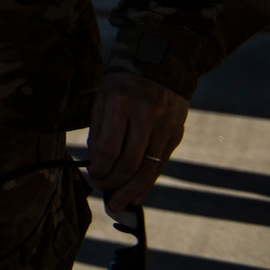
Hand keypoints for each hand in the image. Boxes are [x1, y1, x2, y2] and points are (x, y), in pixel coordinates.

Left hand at [87, 71, 189, 212]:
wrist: (161, 64)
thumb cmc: (122, 83)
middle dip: (114, 183)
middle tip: (104, 194)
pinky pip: (160, 165)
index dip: (100, 167)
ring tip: (118, 205)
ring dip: (131, 190)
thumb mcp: (102, 98)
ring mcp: (165, 127)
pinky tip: (137, 195)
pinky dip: (148, 183)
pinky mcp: (176, 135)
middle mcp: (146, 116)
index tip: (93, 176)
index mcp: (121, 103)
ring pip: (148, 168)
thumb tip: (95, 163)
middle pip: (130, 162)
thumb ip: (98, 131)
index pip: (110, 147)